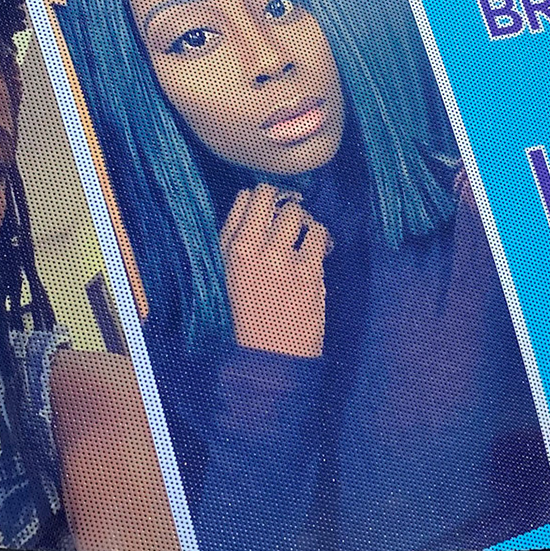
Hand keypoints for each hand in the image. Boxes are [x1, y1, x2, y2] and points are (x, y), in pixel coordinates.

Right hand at [220, 183, 331, 357]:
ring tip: (305, 239)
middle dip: (282, 201)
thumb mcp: (233, 276)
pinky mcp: (308, 270)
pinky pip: (319, 233)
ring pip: (296, 211)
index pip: (244, 198)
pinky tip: (319, 253)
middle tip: (290, 217)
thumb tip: (267, 210)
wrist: (272, 356)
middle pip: (267, 194)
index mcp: (227, 250)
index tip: (271, 212)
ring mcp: (279, 258)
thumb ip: (242, 243)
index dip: (262, 201)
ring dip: (304, 221)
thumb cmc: (253, 317)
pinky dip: (322, 240)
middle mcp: (250, 249)